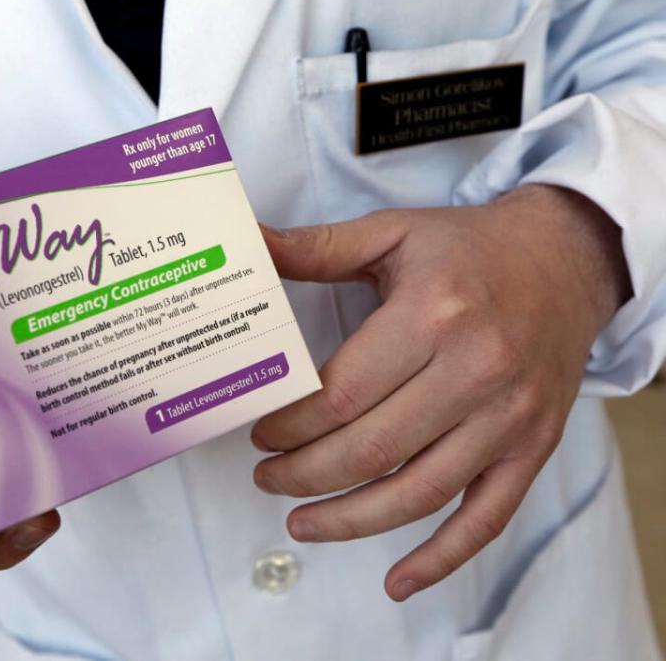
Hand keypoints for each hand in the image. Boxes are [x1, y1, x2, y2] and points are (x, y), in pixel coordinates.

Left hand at [251, 184, 629, 600]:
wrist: (565, 260)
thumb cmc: (469, 248)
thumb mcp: (392, 232)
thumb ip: (316, 248)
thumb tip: (248, 244)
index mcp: (433, 315)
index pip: (342, 394)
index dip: (291, 425)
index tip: (261, 433)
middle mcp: (475, 371)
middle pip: (372, 449)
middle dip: (305, 475)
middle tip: (268, 478)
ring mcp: (508, 417)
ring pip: (418, 493)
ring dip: (350, 520)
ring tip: (301, 522)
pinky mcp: (532, 447)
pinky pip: (485, 518)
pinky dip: (440, 559)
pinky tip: (397, 582)